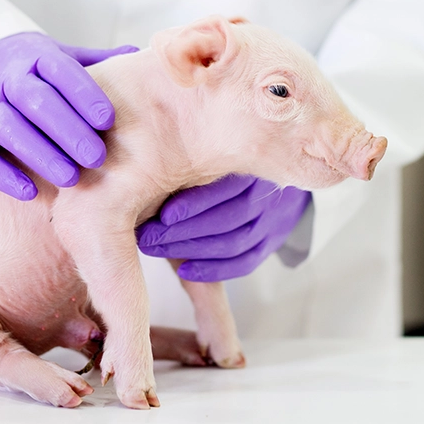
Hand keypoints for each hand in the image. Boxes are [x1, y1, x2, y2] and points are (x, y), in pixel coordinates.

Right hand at [0, 32, 136, 199]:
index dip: (84, 93)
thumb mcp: (54, 60)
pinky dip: (0, 174)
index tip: (109, 121)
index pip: (60, 69)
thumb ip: (94, 63)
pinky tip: (30, 194)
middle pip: (34, 99)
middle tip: (98, 159)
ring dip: (38, 153)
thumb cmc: (23, 72)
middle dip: (67, 129)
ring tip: (70, 180)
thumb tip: (142, 58)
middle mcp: (3, 76)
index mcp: (33, 56)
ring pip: (5, 126)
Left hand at [137, 175, 311, 280]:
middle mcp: (267, 192)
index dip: (195, 204)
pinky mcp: (271, 241)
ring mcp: (273, 219)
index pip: (227, 187)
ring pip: (235, 242)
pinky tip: (185, 271)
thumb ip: (189, 164)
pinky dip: (214, 269)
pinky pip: (245, 262)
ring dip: (191, 249)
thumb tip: (147, 166)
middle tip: (146, 236)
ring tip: (154, 248)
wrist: (277, 167)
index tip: (163, 215)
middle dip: (182, 231)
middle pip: (229, 219)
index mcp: (252, 164)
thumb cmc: (225, 159)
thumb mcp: (212, 152)